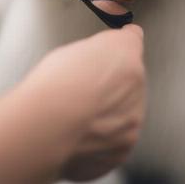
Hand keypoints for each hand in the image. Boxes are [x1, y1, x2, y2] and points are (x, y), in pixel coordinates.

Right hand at [25, 25, 145, 181]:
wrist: (47, 126)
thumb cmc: (53, 85)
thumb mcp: (70, 50)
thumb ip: (95, 51)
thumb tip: (95, 57)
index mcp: (124, 51)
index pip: (132, 39)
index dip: (120, 45)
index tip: (115, 48)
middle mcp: (137, 81)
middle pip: (131, 77)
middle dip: (113, 82)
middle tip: (84, 88)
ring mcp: (134, 116)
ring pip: (127, 109)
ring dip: (111, 110)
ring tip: (80, 113)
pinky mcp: (125, 145)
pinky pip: (118, 137)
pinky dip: (104, 137)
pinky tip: (82, 131)